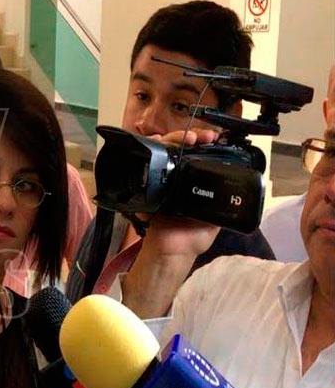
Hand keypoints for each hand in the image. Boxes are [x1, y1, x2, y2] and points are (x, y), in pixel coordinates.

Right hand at [134, 128, 220, 258]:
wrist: (172, 252)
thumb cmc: (193, 237)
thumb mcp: (216, 219)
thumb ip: (223, 205)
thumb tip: (240, 193)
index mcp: (194, 182)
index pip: (198, 155)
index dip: (203, 143)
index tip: (212, 138)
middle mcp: (177, 177)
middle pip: (179, 147)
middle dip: (188, 135)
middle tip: (199, 137)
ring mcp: (161, 179)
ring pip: (163, 150)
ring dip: (172, 139)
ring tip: (185, 138)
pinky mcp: (147, 185)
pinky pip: (146, 164)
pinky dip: (150, 150)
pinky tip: (157, 142)